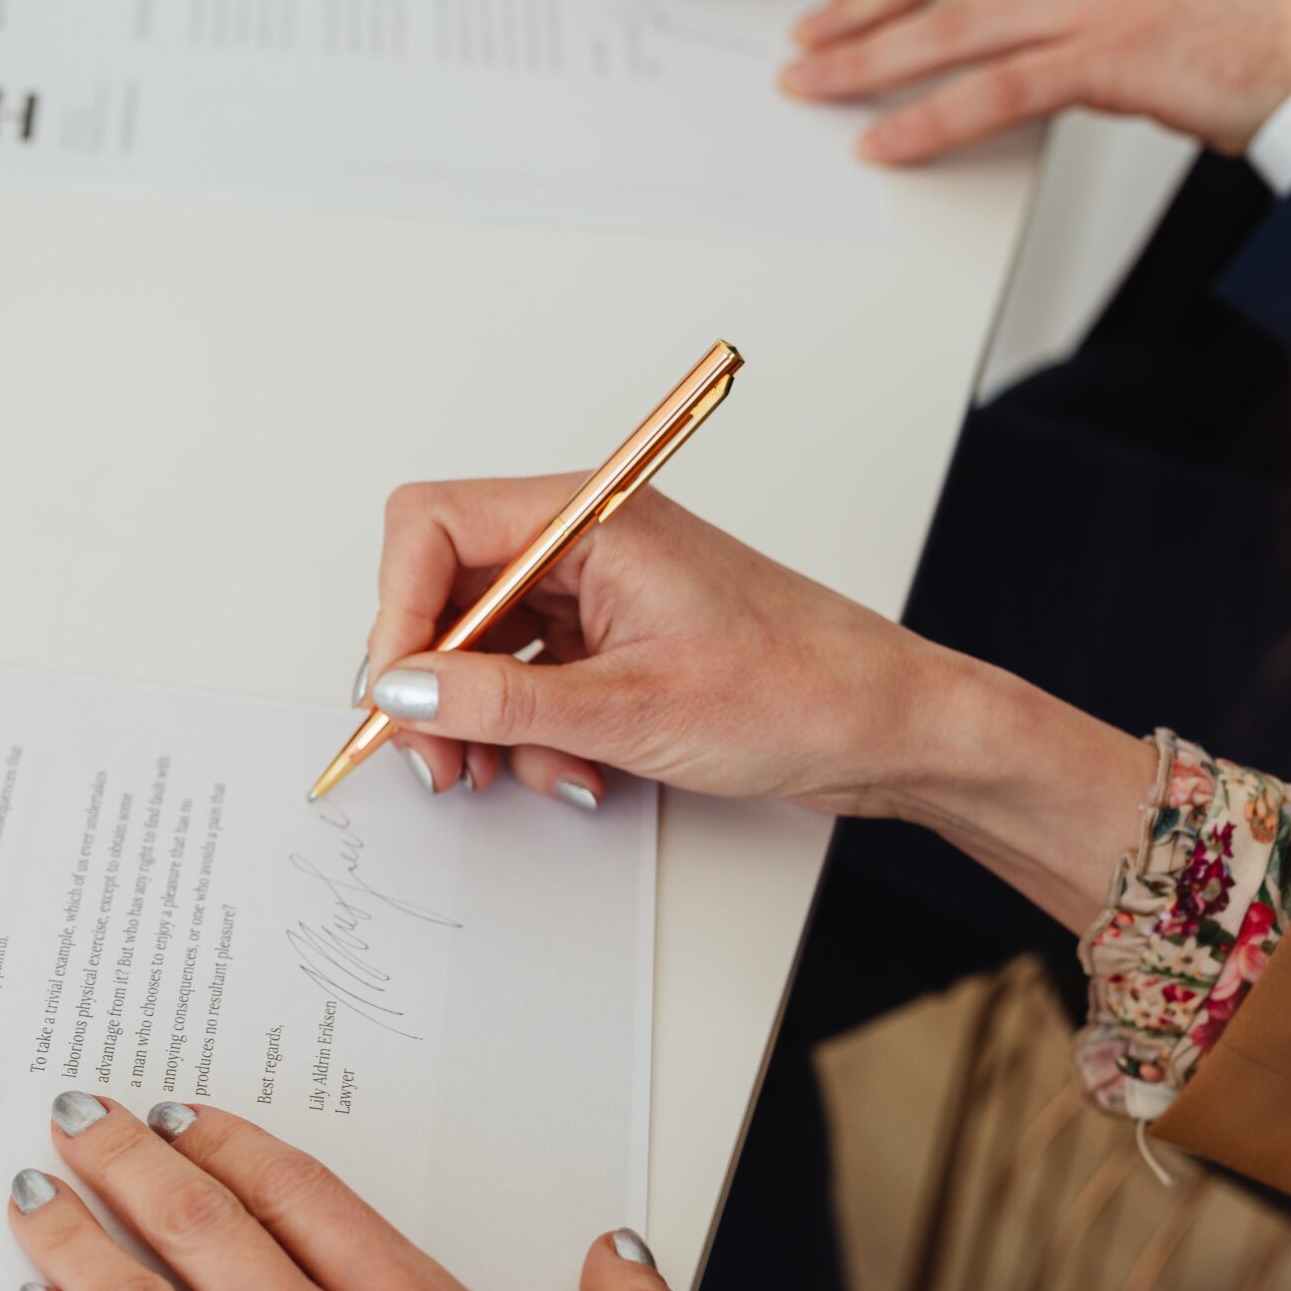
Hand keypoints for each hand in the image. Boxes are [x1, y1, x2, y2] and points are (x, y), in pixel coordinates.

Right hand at [358, 476, 1153, 927]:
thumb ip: (500, 702)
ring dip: (482, 720)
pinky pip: (525, 680)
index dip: (397, 610)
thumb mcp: (631, 709)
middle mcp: (584, 543)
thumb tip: (404, 693)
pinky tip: (573, 768)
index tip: (397, 691)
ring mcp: (596, 593)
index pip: (433, 526)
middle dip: (432, 682)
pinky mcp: (609, 641)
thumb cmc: (802, 689)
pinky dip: (529, 732)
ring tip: (518, 772)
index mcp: (590, 518)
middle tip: (437, 756)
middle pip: (444, 591)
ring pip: (479, 646)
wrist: (893, 729)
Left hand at [779, 0, 1290, 163]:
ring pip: (954, 26)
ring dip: (868, 61)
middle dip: (860, 5)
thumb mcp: (1136, 5)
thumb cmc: (1233, 38)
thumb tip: (994, 50)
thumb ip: (1063, 17)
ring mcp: (1096, 4)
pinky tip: (884, 141)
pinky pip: (998, 90)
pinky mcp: (1111, 59)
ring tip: (812, 85)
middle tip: (804, 39)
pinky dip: (928, 119)